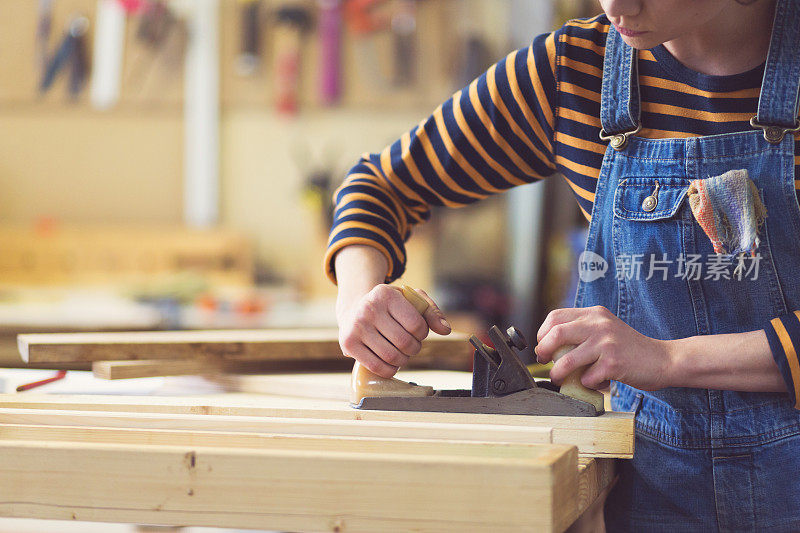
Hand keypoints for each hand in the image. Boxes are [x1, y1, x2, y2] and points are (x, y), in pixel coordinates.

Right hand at [337, 284, 450, 377]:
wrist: (354, 309)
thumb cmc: (388, 306)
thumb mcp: (410, 300)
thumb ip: (431, 312)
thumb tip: (445, 330)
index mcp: (385, 294)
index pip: (416, 325)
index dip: (423, 334)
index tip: (417, 332)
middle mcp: (368, 308)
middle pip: (405, 343)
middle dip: (414, 348)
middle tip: (410, 345)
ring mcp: (356, 327)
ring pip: (392, 357)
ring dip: (403, 360)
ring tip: (401, 353)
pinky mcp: (348, 344)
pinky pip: (377, 367)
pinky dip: (390, 370)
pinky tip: (391, 363)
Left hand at [534, 306, 673, 390]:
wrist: (663, 359)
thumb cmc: (630, 349)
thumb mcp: (606, 330)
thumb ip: (583, 331)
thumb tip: (550, 346)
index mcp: (595, 314)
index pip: (556, 317)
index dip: (543, 333)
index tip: (543, 347)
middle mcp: (599, 324)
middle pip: (556, 334)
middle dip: (543, 351)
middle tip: (543, 361)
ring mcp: (607, 343)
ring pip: (567, 360)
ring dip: (558, 373)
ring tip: (559, 378)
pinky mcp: (614, 363)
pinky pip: (587, 377)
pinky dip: (586, 383)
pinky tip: (595, 382)